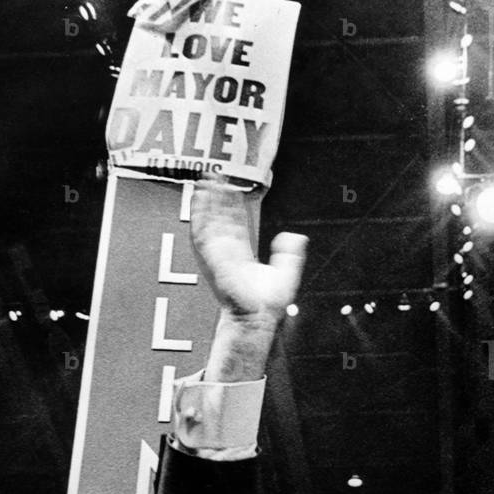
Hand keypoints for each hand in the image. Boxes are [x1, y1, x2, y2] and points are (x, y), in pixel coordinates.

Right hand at [191, 176, 307, 325]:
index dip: (233, 206)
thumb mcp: (286, 273)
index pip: (236, 224)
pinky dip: (198, 217)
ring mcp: (219, 255)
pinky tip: (197, 201)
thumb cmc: (267, 304)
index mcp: (242, 255)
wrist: (257, 317)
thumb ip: (290, 253)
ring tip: (205, 181)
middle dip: (217, 197)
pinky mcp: (213, 258)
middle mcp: (228, 252)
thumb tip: (296, 236)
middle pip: (220, 218)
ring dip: (206, 202)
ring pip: (209, 221)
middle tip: (214, 175)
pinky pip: (202, 233)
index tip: (231, 188)